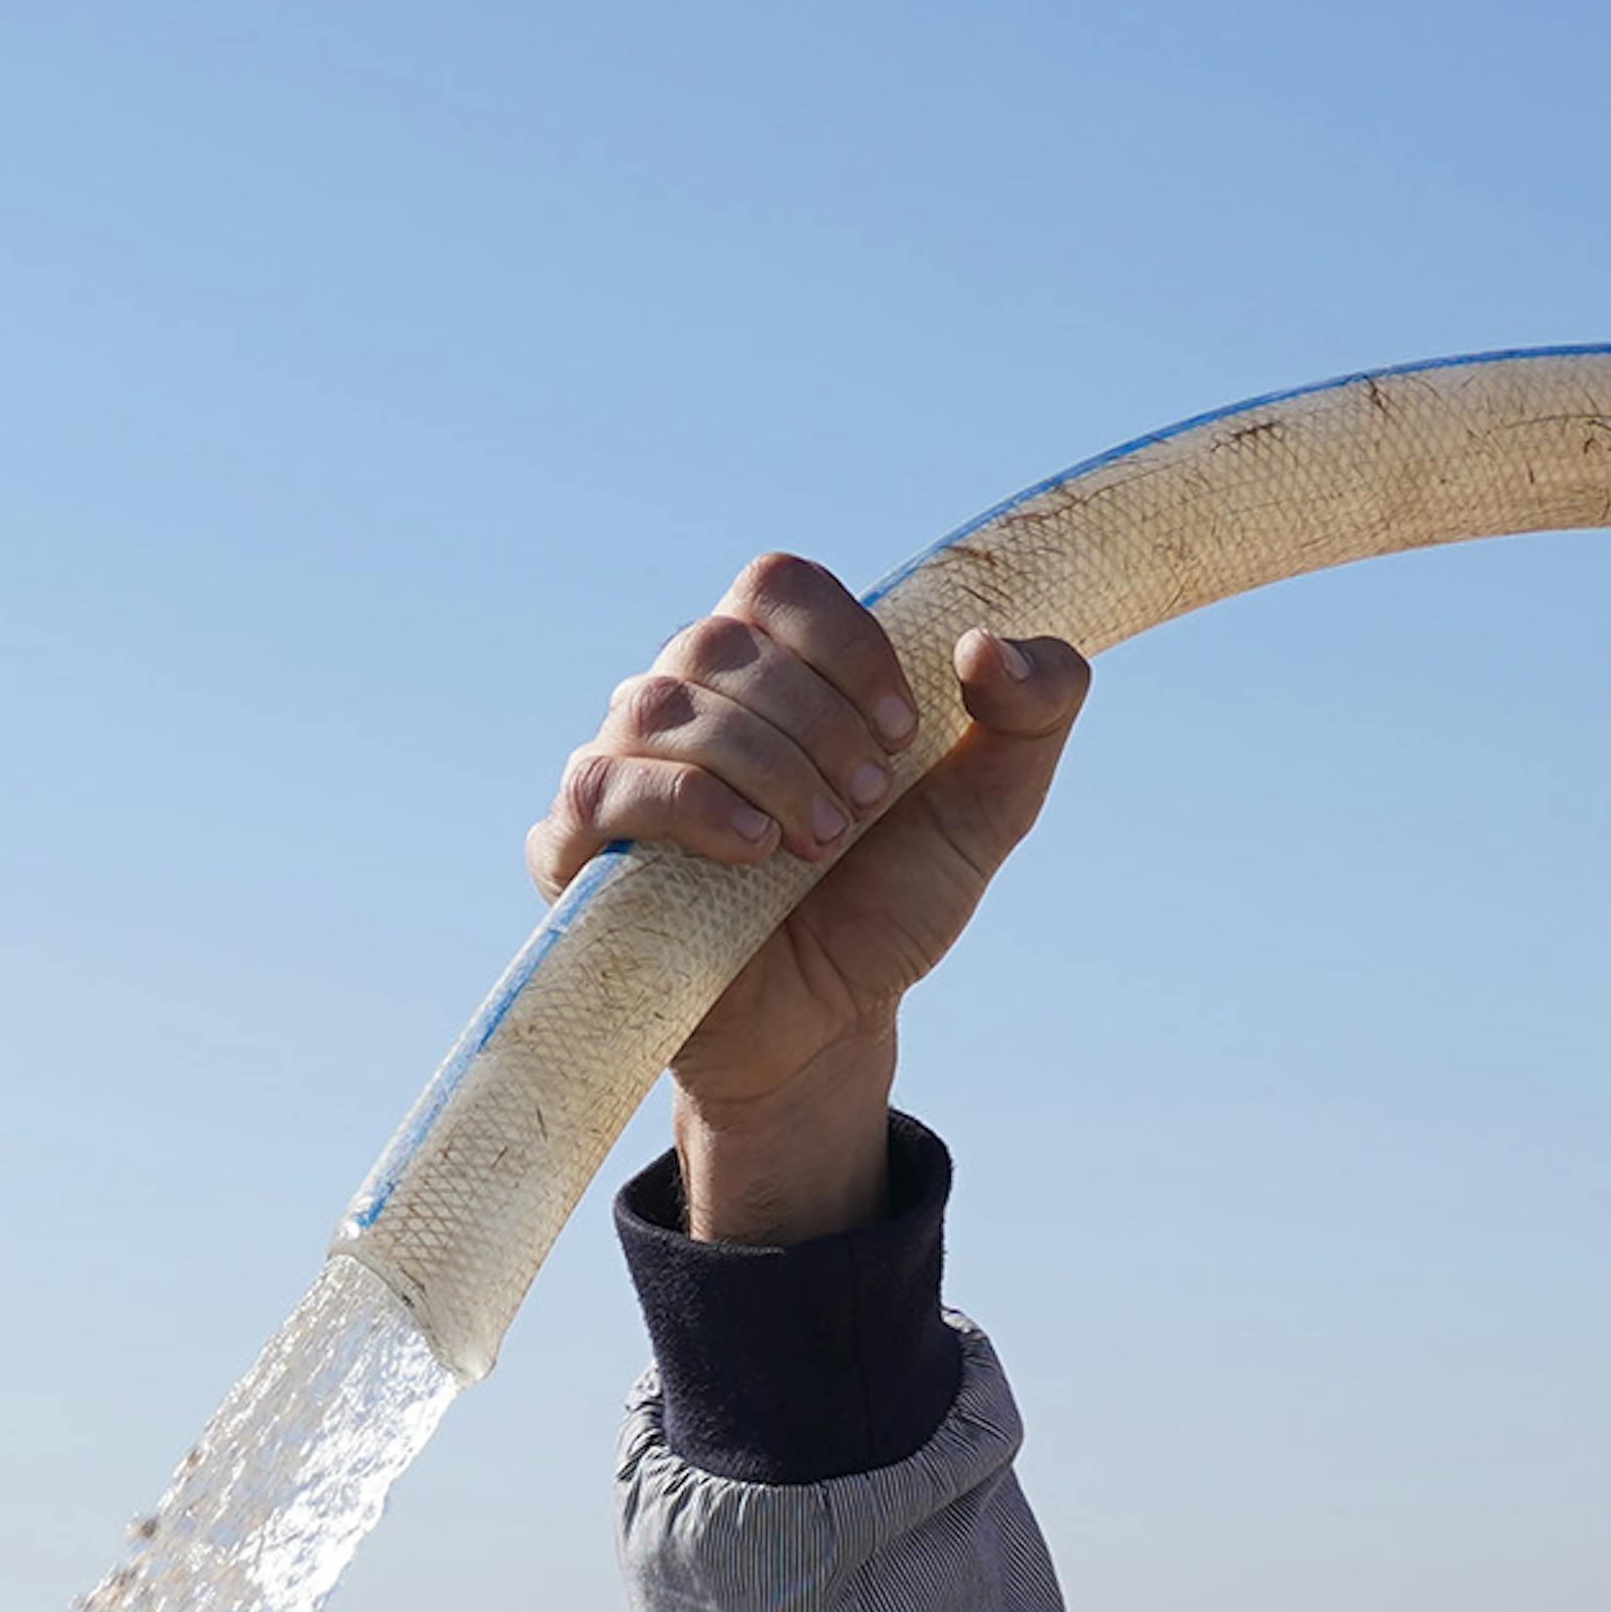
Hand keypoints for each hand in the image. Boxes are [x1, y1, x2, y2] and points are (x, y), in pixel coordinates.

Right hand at [519, 552, 1091, 1243]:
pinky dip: (687, 805)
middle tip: (867, 804)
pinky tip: (755, 851)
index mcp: (771, 668)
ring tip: (819, 840)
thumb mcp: (991, 809)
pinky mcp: (576, 846)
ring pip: (660, 705)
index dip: (845, 642)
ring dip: (760, 764)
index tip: (902, 728)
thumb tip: (986, 641)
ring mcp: (622, 768)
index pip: (778, 585)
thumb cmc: (889, 902)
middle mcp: (685, 701)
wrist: (828, 1026)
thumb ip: (1034, 711)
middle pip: (719, 641)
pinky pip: (599, 786)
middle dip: (813, 722)